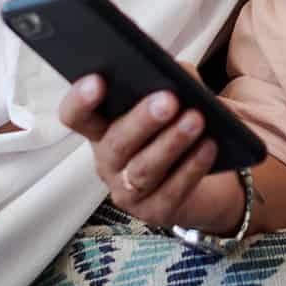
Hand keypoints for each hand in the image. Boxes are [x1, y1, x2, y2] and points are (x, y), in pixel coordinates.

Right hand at [57, 76, 244, 231]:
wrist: (205, 184)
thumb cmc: (180, 130)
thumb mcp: (178, 100)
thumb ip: (175, 81)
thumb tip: (181, 74)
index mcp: (102, 128)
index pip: (76, 116)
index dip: (80, 100)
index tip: (97, 80)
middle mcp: (108, 162)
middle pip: (115, 143)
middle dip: (141, 121)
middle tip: (167, 100)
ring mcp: (127, 191)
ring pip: (143, 170)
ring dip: (171, 143)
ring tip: (196, 119)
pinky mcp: (155, 212)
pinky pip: (172, 191)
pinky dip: (192, 167)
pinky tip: (209, 146)